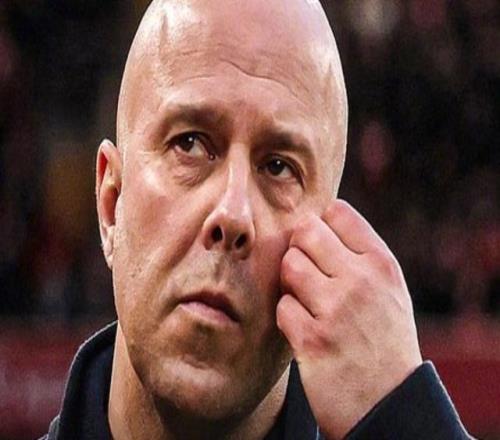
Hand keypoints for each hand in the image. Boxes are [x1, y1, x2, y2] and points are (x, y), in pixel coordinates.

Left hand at [277, 199, 422, 438]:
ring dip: (291, 283)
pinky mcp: (313, 340)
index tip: (321, 247)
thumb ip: (359, 256)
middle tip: (307, 272)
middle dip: (299, 248)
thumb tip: (320, 223)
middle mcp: (361, 280)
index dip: (322, 225)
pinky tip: (305, 330)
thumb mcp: (389, 291)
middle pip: (306, 230)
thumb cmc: (385, 341)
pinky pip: (282, 306)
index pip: (337, 211)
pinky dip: (288, 317)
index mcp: (382, 264)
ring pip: (289, 265)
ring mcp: (337, 309)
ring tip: (306, 301)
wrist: (391, 403)